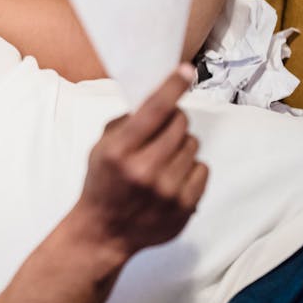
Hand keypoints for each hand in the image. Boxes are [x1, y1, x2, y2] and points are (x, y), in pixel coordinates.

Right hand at [71, 64, 208, 259]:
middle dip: (174, 120)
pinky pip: (202, 169)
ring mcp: (167, 191)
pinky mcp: (184, 207)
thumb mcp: (100, 149)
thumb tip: (158, 98)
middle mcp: (144, 170)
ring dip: (181, 146)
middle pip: (180, 125)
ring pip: (193, 146)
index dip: (172, 86)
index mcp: (118, 151)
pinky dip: (190, 168)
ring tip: (163, 159)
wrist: (104, 232)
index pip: (153, 110)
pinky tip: (172, 177)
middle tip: (162, 130)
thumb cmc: (101, 183)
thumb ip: (126, 124)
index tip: (186, 70)